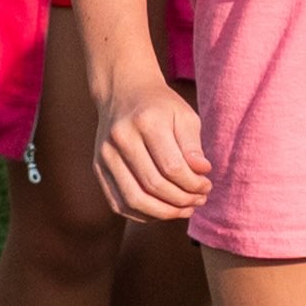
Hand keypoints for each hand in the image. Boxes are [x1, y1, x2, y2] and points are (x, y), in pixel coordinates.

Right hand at [92, 63, 214, 221]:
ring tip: (184, 210)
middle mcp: (121, 138)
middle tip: (199, 200)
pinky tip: (162, 209)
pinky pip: (119, 203)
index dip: (194, 184)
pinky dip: (143, 214)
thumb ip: (193, 146)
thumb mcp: (184, 116)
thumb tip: (201, 174)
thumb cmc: (160, 106)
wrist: (123, 91)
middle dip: (182, 200)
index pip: (172, 167)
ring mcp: (105, 154)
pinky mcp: (98, 168)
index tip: (207, 185)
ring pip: (134, 200)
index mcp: (146, 122)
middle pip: (154, 186)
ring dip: (164, 213)